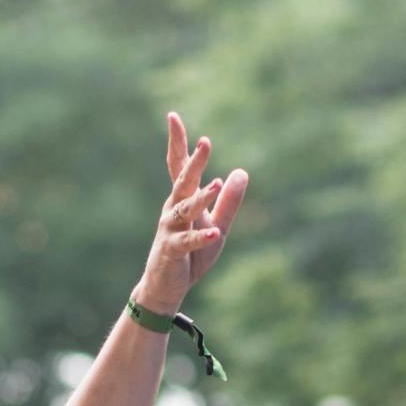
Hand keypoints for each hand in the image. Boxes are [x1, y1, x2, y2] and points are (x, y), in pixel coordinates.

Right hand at [133, 112, 246, 315]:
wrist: (165, 288)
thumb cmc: (189, 256)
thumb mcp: (217, 226)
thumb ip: (228, 202)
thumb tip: (240, 172)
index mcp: (182, 201)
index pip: (178, 166)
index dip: (178, 142)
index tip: (172, 116)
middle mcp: (172, 210)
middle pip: (182, 181)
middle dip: (194, 163)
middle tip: (205, 143)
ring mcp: (170, 230)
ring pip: (184, 209)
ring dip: (201, 198)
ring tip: (217, 184)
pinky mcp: (171, 251)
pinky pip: (186, 242)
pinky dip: (200, 238)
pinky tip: (213, 234)